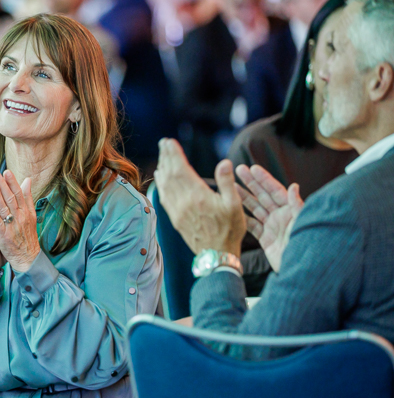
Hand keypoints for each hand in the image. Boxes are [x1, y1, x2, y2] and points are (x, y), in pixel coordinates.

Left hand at [0, 171, 41, 271]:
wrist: (28, 257)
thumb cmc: (28, 234)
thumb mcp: (31, 214)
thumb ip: (28, 197)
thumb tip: (27, 180)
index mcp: (26, 211)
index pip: (19, 194)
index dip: (13, 183)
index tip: (7, 172)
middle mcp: (20, 217)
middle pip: (11, 199)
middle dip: (4, 186)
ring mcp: (12, 226)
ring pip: (5, 209)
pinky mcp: (4, 236)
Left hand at [153, 138, 245, 256]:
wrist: (216, 255)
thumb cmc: (230, 230)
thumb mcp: (235, 206)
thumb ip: (227, 183)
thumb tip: (224, 162)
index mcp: (197, 196)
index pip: (181, 169)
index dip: (174, 154)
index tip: (169, 142)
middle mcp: (183, 202)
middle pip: (170, 174)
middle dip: (166, 156)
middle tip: (163, 143)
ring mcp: (177, 211)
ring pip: (165, 185)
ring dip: (163, 168)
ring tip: (162, 156)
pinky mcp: (175, 218)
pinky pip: (164, 197)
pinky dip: (161, 184)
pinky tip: (161, 177)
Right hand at [235, 164, 303, 271]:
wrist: (301, 269)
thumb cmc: (306, 245)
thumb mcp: (302, 223)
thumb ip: (297, 205)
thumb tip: (294, 186)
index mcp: (290, 210)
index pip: (275, 190)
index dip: (264, 179)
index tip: (252, 168)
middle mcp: (280, 216)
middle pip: (263, 196)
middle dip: (251, 183)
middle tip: (238, 170)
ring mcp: (272, 227)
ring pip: (255, 208)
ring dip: (243, 197)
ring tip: (231, 186)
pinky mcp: (266, 239)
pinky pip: (251, 225)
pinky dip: (242, 217)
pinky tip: (232, 208)